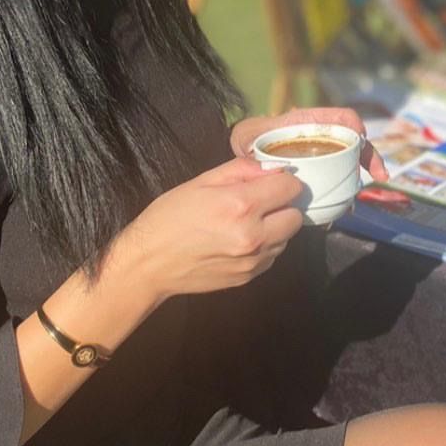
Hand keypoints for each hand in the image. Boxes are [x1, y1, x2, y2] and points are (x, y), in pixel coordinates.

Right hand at [122, 156, 304, 300]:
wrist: (149, 263)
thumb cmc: (170, 216)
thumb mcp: (202, 181)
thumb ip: (242, 169)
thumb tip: (272, 167)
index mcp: (241, 205)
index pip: (290, 187)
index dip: (283, 180)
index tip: (271, 181)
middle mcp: (253, 235)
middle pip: (296, 216)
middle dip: (282, 206)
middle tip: (261, 203)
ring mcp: (253, 260)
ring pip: (287, 238)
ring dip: (275, 228)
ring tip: (248, 224)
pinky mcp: (248, 278)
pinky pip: (272, 257)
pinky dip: (264, 247)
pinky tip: (240, 241)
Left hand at [230, 107, 388, 181]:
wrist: (245, 152)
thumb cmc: (248, 139)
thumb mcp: (249, 136)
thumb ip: (253, 141)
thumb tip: (268, 159)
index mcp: (308, 121)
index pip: (341, 117)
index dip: (355, 126)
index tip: (363, 140)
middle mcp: (320, 134)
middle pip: (353, 139)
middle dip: (369, 154)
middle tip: (379, 175)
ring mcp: (323, 151)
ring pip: (350, 158)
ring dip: (361, 171)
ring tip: (364, 191)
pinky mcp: (321, 168)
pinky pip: (339, 175)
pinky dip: (346, 186)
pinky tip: (345, 204)